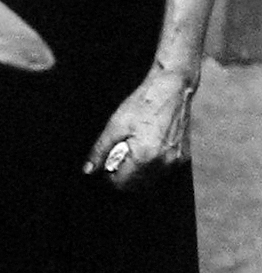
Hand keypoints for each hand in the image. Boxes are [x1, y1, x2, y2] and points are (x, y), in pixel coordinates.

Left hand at [84, 64, 196, 190]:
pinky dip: (152, 164)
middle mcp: (163, 163)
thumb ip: (100, 150)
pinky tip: (149, 145)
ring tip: (135, 146)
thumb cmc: (144, 103)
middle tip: (121, 152)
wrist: (172, 87)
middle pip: (136, 185)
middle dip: (124, 173)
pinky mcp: (183, 156)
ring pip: (150, 180)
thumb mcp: (115, 125)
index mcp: (144, 157)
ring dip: (138, 170)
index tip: (109, 161)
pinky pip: (163, 170)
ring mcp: (175, 161)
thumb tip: (88, 170)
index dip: (110, 175)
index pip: (121, 183)